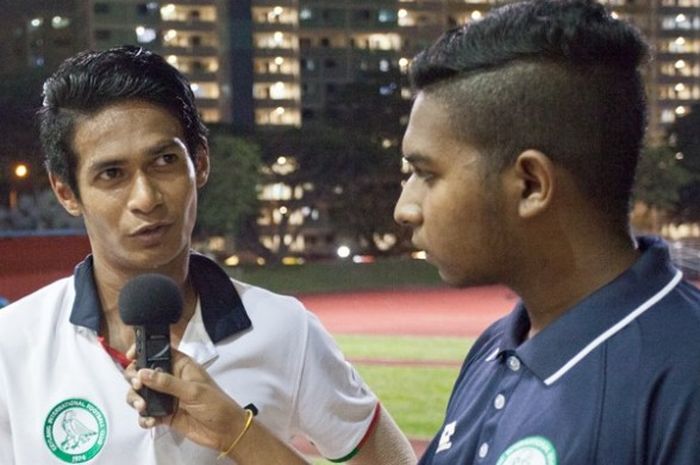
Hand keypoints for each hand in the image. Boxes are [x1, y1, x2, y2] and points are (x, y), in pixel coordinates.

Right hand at [125, 347, 243, 451]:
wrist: (225, 431)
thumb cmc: (214, 403)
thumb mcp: (193, 390)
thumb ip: (167, 382)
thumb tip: (142, 372)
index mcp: (181, 366)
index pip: (158, 352)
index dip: (143, 351)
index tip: (130, 356)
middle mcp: (170, 379)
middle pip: (143, 373)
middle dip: (135, 378)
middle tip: (137, 386)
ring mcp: (166, 397)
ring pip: (141, 394)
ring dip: (136, 399)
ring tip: (142, 407)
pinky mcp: (164, 415)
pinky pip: (146, 414)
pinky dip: (144, 418)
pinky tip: (150, 422)